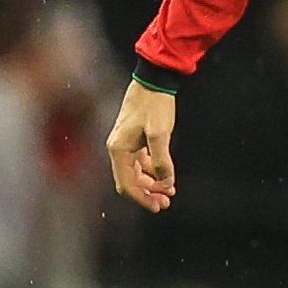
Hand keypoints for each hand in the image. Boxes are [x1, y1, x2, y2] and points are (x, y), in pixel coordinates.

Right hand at [106, 79, 178, 212]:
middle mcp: (118, 149)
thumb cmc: (154, 105)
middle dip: (148, 193)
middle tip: (166, 201)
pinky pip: (140, 162)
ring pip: (136, 172)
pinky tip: (165, 175)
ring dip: (152, 183)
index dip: (142, 198)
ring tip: (169, 191)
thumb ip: (161, 160)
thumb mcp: (160, 134)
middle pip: (131, 180)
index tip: (158, 206)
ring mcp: (125, 144)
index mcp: (118, 150)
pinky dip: (152, 171)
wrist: (153, 81)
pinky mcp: (134, 139)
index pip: (127, 183)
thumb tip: (166, 182)